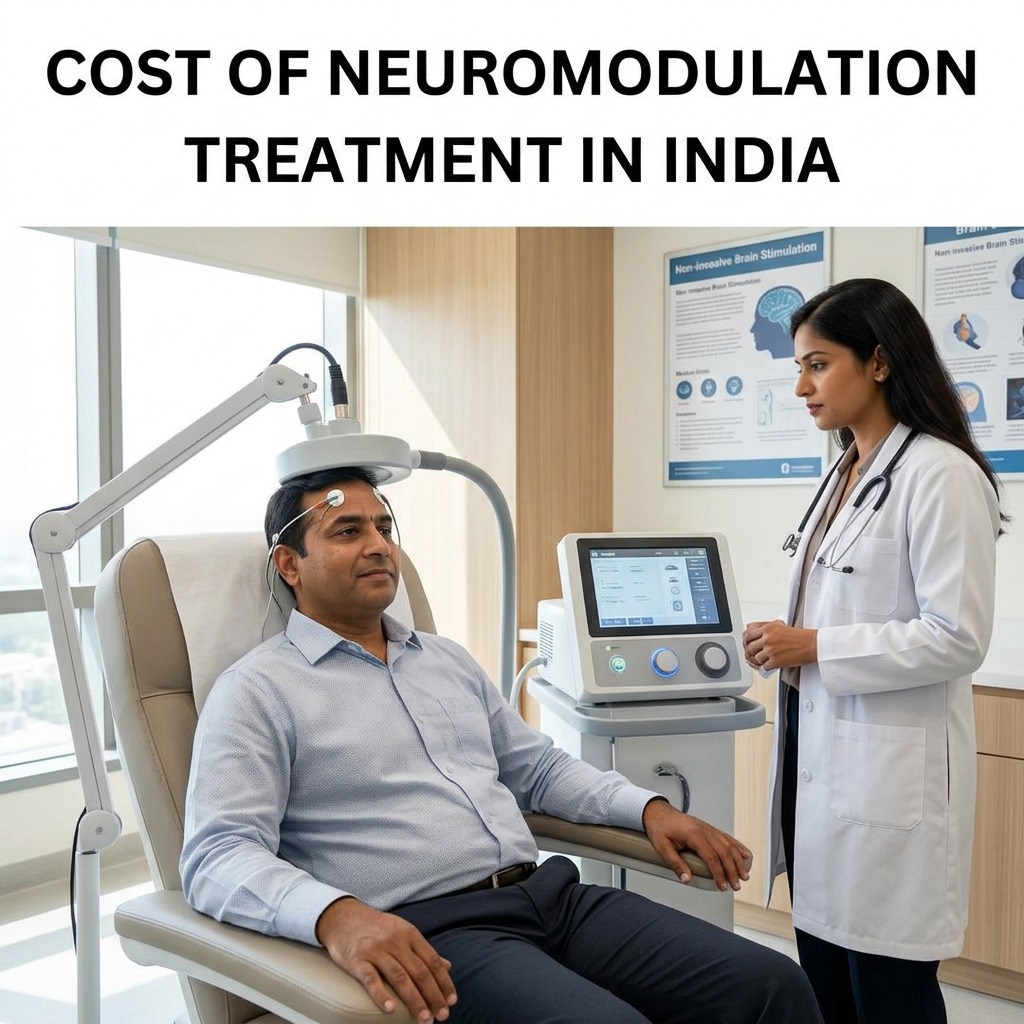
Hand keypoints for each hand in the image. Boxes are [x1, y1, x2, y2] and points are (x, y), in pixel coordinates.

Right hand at [315, 897, 456, 1021]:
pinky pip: (370, 979)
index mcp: (409, 934)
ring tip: (424, 1017)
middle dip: (433, 995)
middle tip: (442, 1015)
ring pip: (399, 977)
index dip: (444, 982)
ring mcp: (376, 950)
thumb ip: (423, 951)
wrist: (344, 917)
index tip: (452, 1001)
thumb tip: (447, 966)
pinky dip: (381, 995)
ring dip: (414, 999)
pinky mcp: (357, 959)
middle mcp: (395, 941)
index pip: (432, 960)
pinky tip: (390, 1010)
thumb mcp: (403, 932)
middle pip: (419, 971)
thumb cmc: (378, 929)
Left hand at [642, 798, 751, 892]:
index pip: (711, 857)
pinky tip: (745, 854)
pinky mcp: (709, 828)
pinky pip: (726, 837)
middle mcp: (704, 830)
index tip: (722, 886)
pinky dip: (737, 846)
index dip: (718, 873)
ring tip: (744, 875)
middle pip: (724, 852)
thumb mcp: (662, 848)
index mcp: (693, 834)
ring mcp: (708, 828)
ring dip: (738, 861)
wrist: (658, 812)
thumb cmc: (659, 828)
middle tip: (736, 886)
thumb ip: (675, 864)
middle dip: (732, 870)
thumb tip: (687, 879)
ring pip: (728, 845)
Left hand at [742, 619, 816, 672]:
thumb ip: (765, 627)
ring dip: (760, 660)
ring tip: (766, 659)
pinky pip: (764, 667)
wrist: (811, 644)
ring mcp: (770, 650)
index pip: (747, 634)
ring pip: (756, 657)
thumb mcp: (779, 625)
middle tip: (754, 653)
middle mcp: (767, 638)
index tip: (747, 643)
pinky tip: (771, 664)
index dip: (746, 640)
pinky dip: (767, 667)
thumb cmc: (799, 636)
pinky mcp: (775, 661)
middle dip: (750, 651)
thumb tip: (753, 630)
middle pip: (749, 647)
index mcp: (767, 628)